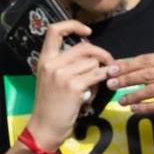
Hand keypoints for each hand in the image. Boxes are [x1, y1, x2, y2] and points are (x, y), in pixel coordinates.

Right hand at [24, 19, 113, 149]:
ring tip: (90, 89)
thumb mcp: (51, 79)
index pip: (55, 30)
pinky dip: (101, 84)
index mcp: (44, 59)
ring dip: (98, 75)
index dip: (73, 25)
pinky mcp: (74, 87)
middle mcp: (52, 64)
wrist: (44, 128)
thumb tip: (91, 54)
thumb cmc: (50, 105)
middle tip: (109, 64)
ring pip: (93, 63)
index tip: (87, 32)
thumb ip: (66, 64)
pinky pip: (97, 76)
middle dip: (102, 55)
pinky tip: (92, 94)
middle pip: (85, 47)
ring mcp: (62, 75)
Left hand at [106, 49, 153, 137]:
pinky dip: (145, 107)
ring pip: (153, 89)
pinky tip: (134, 109)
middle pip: (149, 73)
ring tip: (121, 101)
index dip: (128, 64)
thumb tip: (122, 66)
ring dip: (133, 95)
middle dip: (126, 78)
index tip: (111, 70)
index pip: (149, 59)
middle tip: (110, 84)